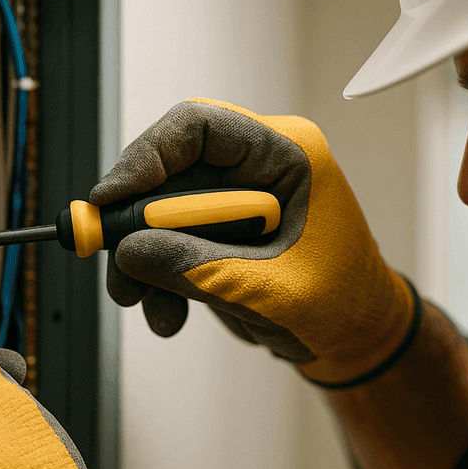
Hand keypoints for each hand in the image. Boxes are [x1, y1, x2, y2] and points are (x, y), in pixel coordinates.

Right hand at [95, 98, 417, 386]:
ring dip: (141, 260)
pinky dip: (157, 280)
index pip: (199, 126)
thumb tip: (129, 252)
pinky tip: (169, 313)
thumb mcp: (271, 290)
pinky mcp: (217, 236)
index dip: (147, 158)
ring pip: (159, 212)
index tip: (111, 200)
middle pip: (169, 170)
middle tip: (114, 261)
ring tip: (141, 301)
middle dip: (135, 221)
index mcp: (287, 154)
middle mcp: (256, 168)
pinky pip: (167, 244)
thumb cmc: (344, 304)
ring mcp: (234, 202)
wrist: (356, 342)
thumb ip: (199, 268)